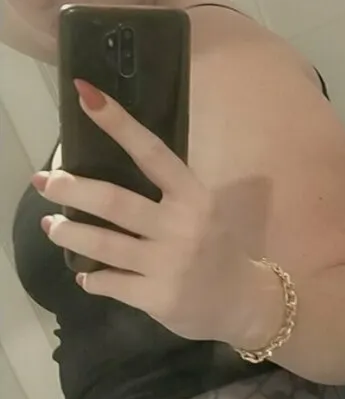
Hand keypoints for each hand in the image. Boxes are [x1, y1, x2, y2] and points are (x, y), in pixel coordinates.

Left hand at [32, 80, 280, 347]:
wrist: (245, 301)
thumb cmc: (217, 247)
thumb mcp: (202, 209)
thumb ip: (165, 191)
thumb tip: (105, 171)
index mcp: (194, 196)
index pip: (152, 152)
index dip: (118, 124)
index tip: (86, 96)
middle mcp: (181, 226)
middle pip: (114, 201)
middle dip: (72, 189)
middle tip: (44, 181)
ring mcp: (168, 264)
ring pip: (103, 244)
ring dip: (69, 233)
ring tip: (52, 226)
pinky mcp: (158, 297)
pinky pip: (109, 283)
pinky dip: (91, 278)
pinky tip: (86, 275)